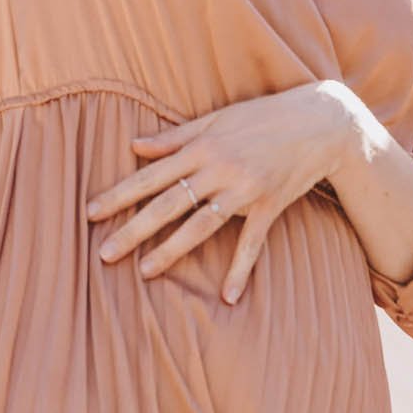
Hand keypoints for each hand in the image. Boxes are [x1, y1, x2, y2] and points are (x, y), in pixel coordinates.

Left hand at [85, 82, 369, 302]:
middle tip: (104, 253)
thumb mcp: (217, 120)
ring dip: (172, 249)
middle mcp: (219, 169)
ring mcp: (244, 190)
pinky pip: (252, 242)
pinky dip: (241, 269)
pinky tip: (229, 295)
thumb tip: (135, 145)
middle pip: (168, 204)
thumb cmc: (263, 117)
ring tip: (145, 271)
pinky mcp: (269, 205)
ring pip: (201, 225)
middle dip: (134, 229)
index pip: (151, 175)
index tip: (92, 212)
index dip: (120, 194)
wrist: (320, 122)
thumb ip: (175, 136)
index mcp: (202, 147)